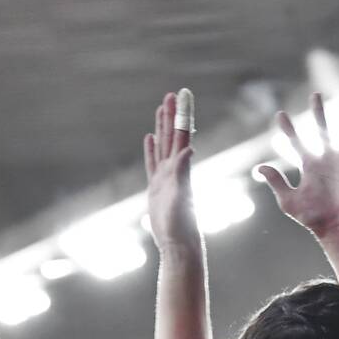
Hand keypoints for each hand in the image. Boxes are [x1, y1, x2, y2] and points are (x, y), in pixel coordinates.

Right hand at [144, 88, 198, 252]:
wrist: (178, 244)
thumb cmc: (181, 225)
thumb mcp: (181, 196)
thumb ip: (183, 172)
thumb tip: (189, 148)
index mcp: (180, 169)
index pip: (181, 135)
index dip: (181, 116)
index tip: (183, 95)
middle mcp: (174, 170)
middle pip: (172, 136)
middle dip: (172, 115)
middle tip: (172, 94)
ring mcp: (165, 178)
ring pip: (162, 146)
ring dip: (162, 127)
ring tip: (161, 109)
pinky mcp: (156, 188)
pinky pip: (152, 163)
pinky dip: (151, 149)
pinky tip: (150, 138)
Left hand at [255, 92, 338, 241]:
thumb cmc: (314, 219)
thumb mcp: (290, 201)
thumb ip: (277, 182)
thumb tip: (259, 167)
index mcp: (310, 166)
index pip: (297, 142)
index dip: (289, 129)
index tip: (280, 114)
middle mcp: (327, 159)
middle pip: (322, 129)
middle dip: (318, 113)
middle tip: (315, 95)